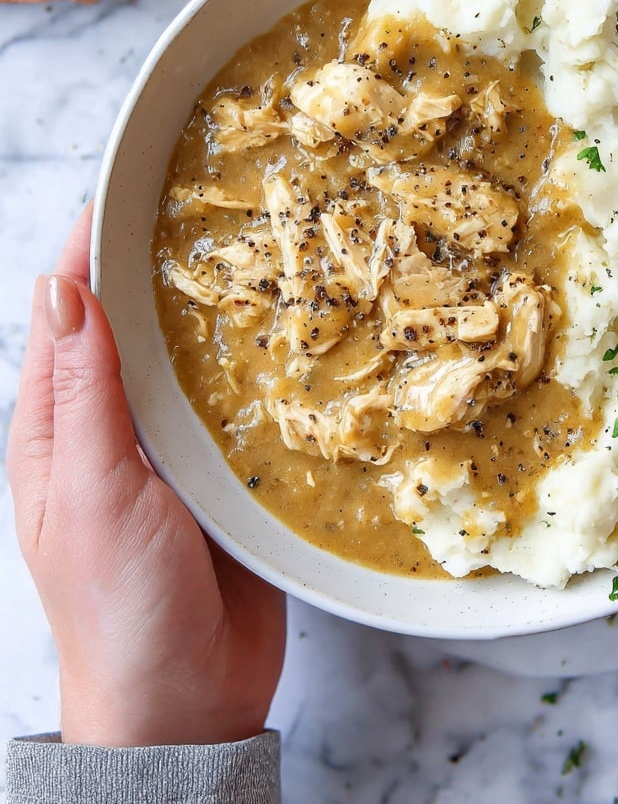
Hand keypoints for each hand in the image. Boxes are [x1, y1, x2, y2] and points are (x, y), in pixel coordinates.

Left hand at [7, 205, 286, 746]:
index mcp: (56, 430)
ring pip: (189, 361)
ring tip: (259, 252)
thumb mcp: (90, 491)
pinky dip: (255, 367)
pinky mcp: (224, 474)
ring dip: (214, 313)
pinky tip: (288, 335)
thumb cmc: (118, 606)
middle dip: (159, 269)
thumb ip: (83, 393)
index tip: (127, 189)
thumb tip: (60, 288)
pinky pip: (237, 405)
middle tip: (209, 208)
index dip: (90, 252)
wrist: (185, 702)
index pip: (67, 317)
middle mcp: (112, 431)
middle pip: (132, 329)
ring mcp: (171, 452)